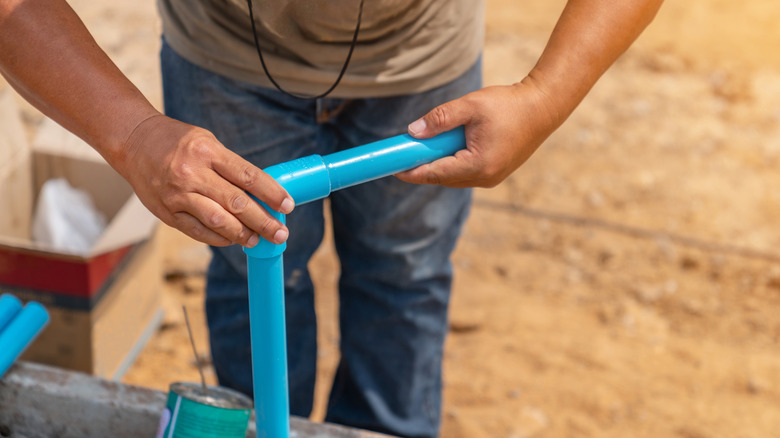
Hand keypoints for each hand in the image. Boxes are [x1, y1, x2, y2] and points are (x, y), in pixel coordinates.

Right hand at [118, 114, 293, 246]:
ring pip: (218, 221)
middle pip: (237, 203)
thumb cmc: (177, 141)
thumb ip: (230, 167)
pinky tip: (233, 239)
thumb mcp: (207, 142)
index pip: (248, 176)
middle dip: (263, 221)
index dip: (272, 193)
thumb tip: (261, 194)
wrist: (133, 142)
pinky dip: (218, 238)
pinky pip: (197, 231)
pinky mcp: (166, 212)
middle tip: (280, 234)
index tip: (288, 206)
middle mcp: (192, 173)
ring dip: (242, 234)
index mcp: (208, 151)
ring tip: (258, 239)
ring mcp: (178, 195)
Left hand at [397, 78, 560, 187]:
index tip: (393, 168)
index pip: (436, 173)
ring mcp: (492, 178)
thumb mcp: (470, 106)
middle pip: (443, 179)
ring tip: (425, 149)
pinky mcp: (497, 173)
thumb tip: (413, 132)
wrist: (542, 107)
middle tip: (404, 154)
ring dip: (439, 166)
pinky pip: (467, 173)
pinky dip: (454, 164)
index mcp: (478, 164)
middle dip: (424, 168)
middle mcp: (485, 177)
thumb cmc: (507, 105)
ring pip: (455, 178)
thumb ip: (440, 118)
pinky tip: (448, 148)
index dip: (412, 172)